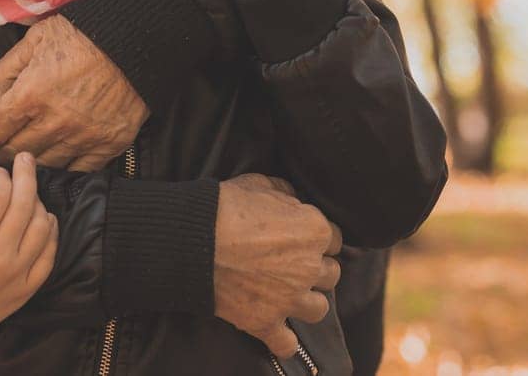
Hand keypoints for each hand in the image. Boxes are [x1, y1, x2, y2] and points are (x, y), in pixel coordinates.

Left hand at [0, 15, 147, 169]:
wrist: (133, 38)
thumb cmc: (80, 34)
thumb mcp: (33, 41)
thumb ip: (8, 72)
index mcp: (31, 94)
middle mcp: (54, 122)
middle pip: (13, 152)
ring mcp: (82, 136)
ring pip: (43, 165)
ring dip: (25, 168)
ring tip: (14, 169)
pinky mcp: (107, 144)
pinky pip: (77, 170)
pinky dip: (61, 171)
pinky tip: (51, 170)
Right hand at [0, 152, 58, 355]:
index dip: (1, 175)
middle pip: (24, 205)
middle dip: (27, 175)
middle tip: (25, 159)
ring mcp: (14, 278)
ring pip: (41, 228)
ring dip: (39, 202)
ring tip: (30, 191)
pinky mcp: (24, 292)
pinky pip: (49, 257)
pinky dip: (51, 233)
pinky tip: (45, 219)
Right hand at [213, 174, 341, 357]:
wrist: (193, 239)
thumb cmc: (226, 206)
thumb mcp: (259, 184)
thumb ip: (285, 194)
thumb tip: (293, 201)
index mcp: (314, 231)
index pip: (334, 238)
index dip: (316, 236)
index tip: (300, 236)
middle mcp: (310, 268)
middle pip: (330, 274)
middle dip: (314, 268)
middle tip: (291, 262)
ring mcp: (289, 299)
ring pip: (318, 308)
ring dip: (306, 301)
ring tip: (288, 294)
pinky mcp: (266, 322)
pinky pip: (286, 344)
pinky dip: (283, 341)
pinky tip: (278, 332)